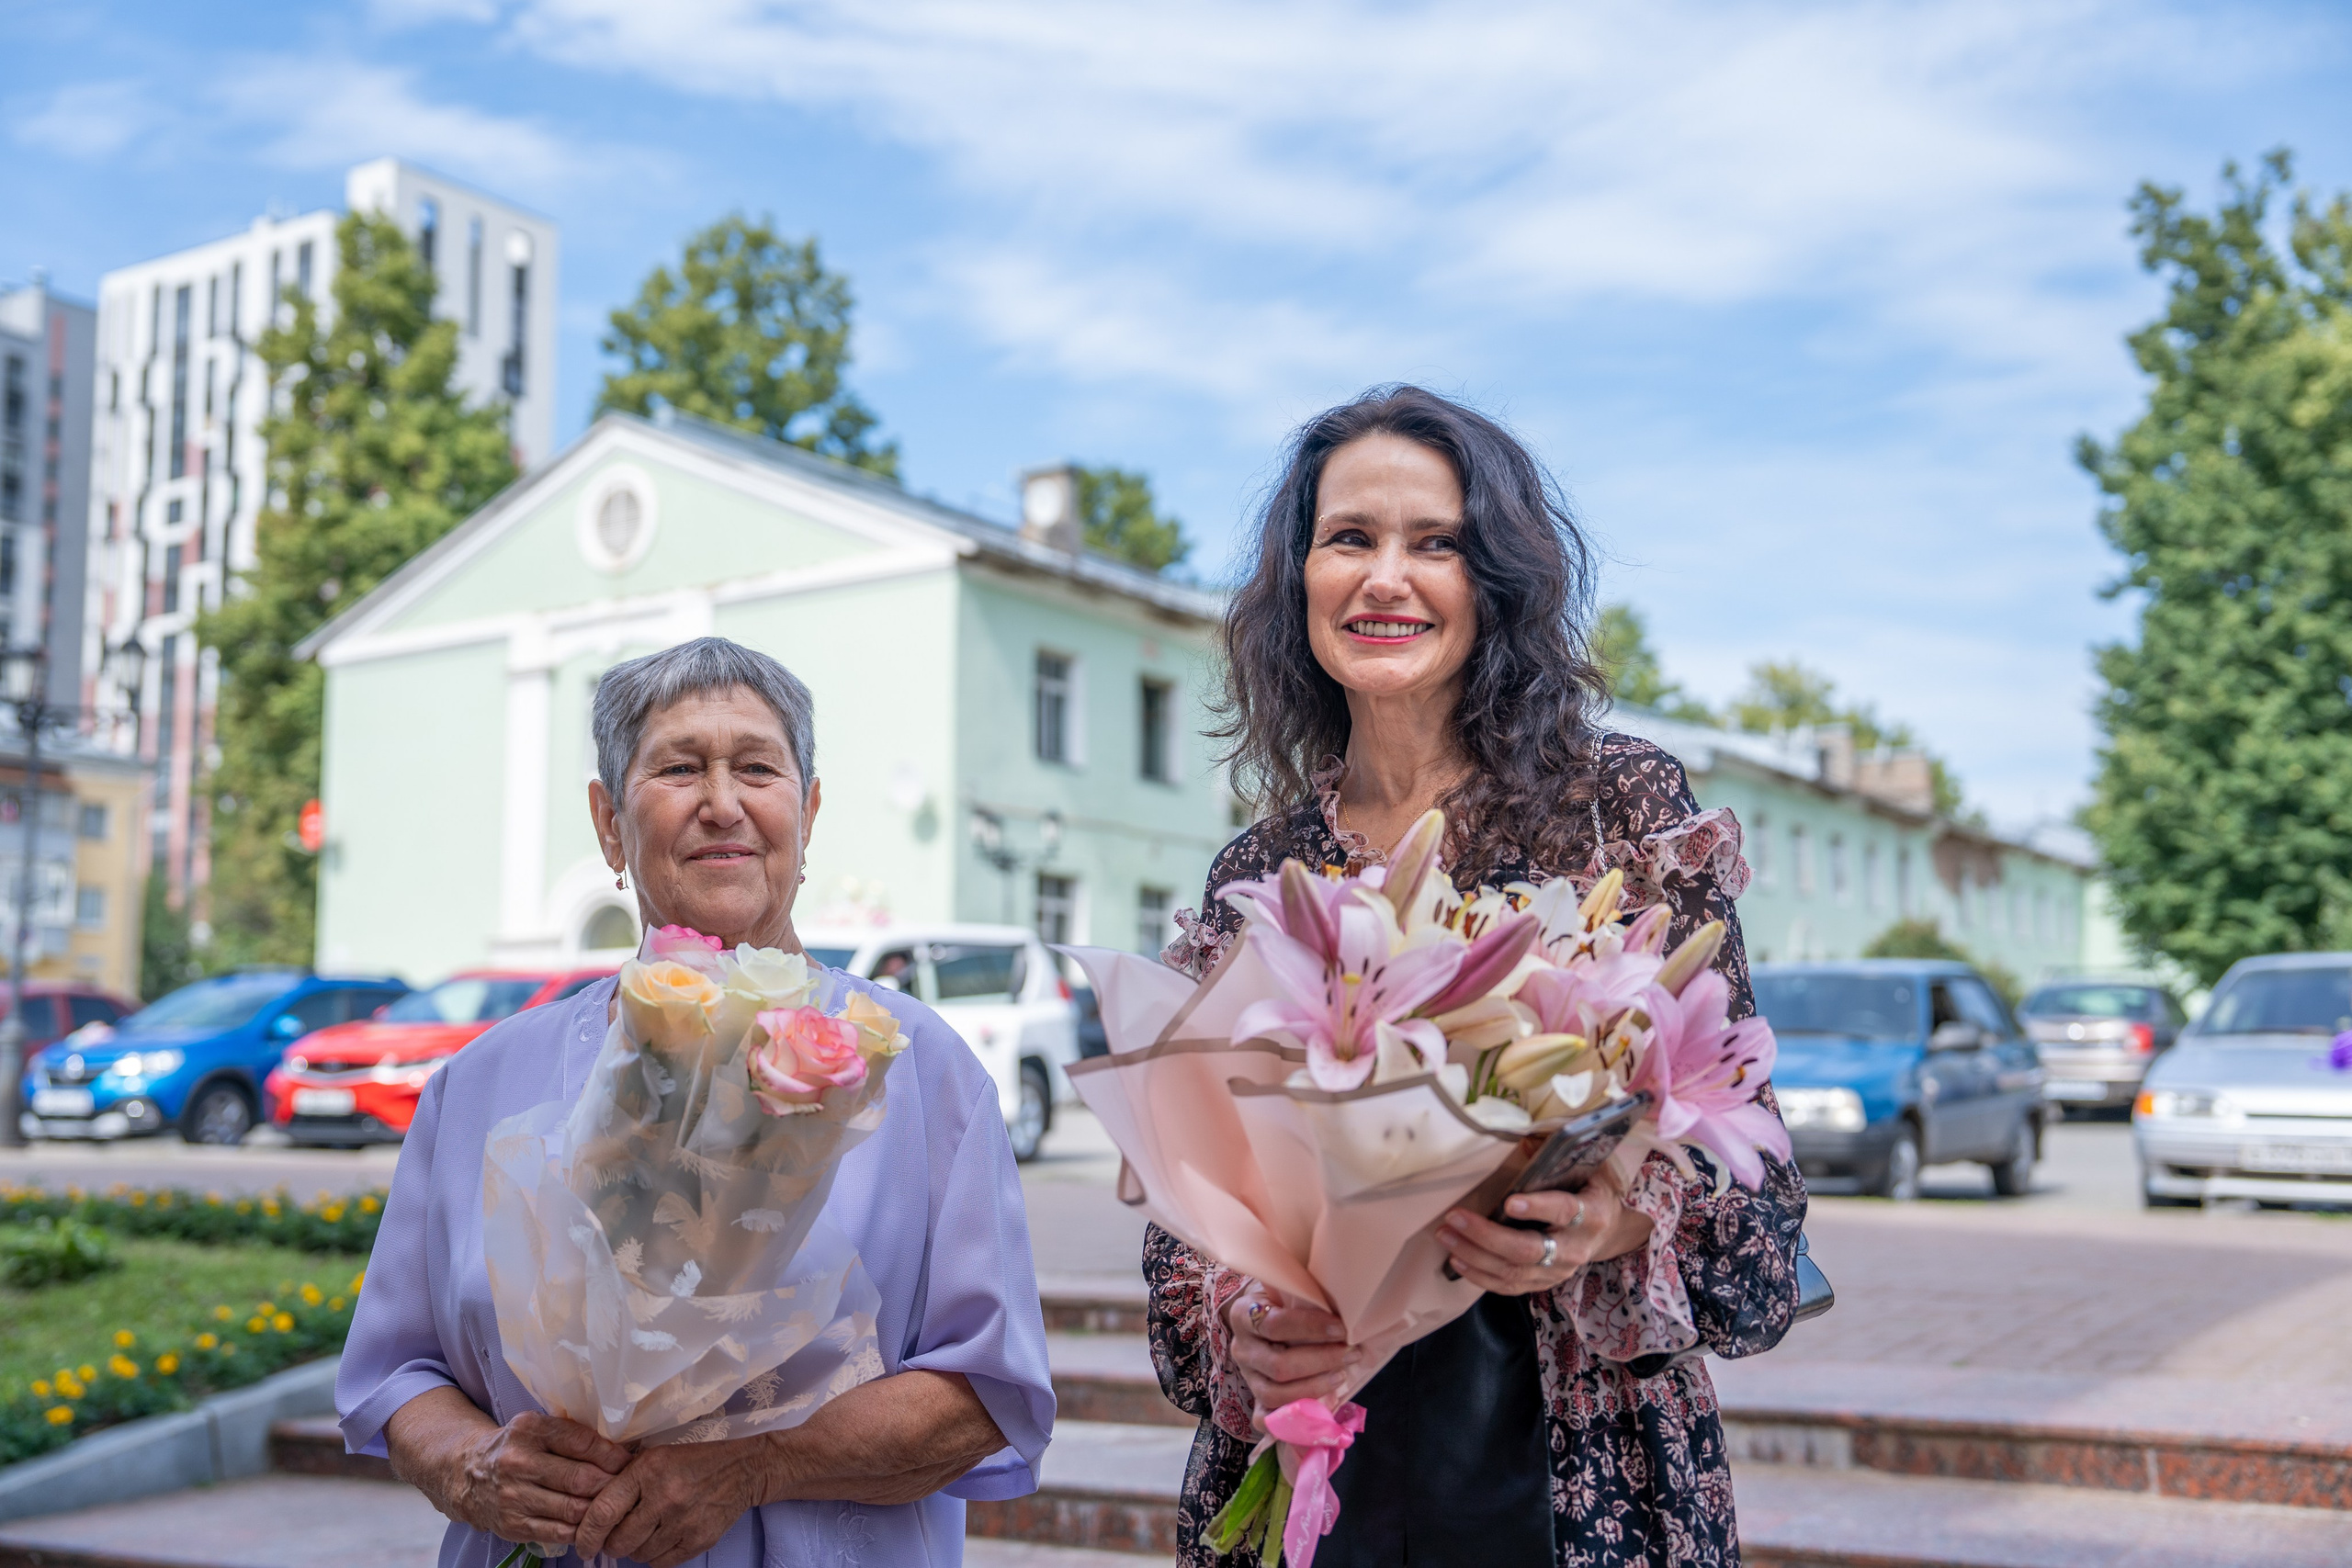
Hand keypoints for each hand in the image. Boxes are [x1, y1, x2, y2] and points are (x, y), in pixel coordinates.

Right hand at [388, 1396, 629, 1550]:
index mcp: (529, 1430)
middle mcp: (518, 1462)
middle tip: (629, 1486)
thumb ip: (572, 1435)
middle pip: (579, 1479)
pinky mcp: (512, 1524)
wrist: (466, 1473)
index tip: (629, 1460)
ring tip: (616, 1505)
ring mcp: (513, 1496)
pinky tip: (593, 1524)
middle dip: (610, 1484)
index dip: (611, 1454)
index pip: (581, 1442)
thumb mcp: (537, 1427)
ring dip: (599, 1510)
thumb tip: (621, 1449)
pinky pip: (557, 1531)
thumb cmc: (515, 1447)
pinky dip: (580, 1530)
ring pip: (572, 1509)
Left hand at [573, 1437, 768, 1567]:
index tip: (582, 1545)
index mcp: (648, 1470)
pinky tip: (665, 1538)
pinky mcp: (700, 1539)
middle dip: (612, 1544)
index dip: (586, 1535)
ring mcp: (685, 1520)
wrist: (743, 1469)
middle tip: (618, 1537)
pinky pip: (661, 1563)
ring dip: (637, 1549)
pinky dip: (656, 1556)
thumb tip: (589, 1515)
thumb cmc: (692, 1462)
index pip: (604, 1512)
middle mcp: (665, 1496)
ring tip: (649, 1531)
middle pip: (619, 1541)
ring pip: (639, 1555)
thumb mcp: (655, 1457)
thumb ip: (624, 1481)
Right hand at [1224, 1287, 1358, 1411]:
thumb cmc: (1284, 1301)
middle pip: (1279, 1366)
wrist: (1263, 1315)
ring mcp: (1248, 1377)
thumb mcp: (1289, 1290)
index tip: (1341, 1328)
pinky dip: (1291, 1421)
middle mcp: (1241, 1348)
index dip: (1310, 1328)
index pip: (1275, 1325)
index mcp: (1244, 1315)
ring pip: (1275, 1395)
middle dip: (1321, 1361)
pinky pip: (1265, 1420)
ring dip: (1314, 1388)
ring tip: (1342, 1376)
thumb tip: (1345, 1304)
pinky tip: (1320, 1410)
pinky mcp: (1255, 1399)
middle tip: (1351, 1353)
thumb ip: (1306, 1295)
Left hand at [1437, 1168, 1651, 1296]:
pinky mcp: (1544, 1284)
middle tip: (1454, 1217)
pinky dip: (1481, 1276)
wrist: (1608, 1232)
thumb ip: (1557, 1156)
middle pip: (1528, 1249)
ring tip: (1446, 1235)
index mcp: (1591, 1214)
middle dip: (1487, 1235)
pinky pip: (1509, 1287)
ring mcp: (1559, 1271)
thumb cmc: (1589, 1191)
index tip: (1509, 1202)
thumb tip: (1523, 1138)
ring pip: (1513, 1271)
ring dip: (1475, 1255)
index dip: (1538, 1208)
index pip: (1564, 1211)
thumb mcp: (1585, 1169)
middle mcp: (1575, 1248)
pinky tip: (1457, 1260)